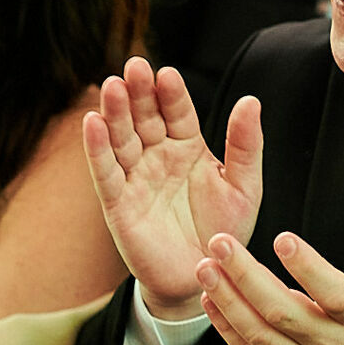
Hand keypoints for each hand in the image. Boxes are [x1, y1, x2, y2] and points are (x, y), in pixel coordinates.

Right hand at [83, 58, 263, 319]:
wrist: (206, 278)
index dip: (172, 93)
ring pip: (122, 138)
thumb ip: (245, 145)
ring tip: (113, 86)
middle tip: (135, 66)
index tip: (168, 74)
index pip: (178, 112)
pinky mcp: (118, 203)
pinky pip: (106, 172)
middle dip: (140, 92)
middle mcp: (159, 156)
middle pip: (146, 117)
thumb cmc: (225, 232)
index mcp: (189, 146)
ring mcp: (136, 177)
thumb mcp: (244, 187)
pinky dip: (97, 148)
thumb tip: (251, 99)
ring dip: (116, 112)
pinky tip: (92, 123)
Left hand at [195, 198, 343, 344]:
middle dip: (246, 277)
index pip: (333, 293)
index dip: (307, 267)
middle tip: (220, 245)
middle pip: (283, 312)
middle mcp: (332, 344)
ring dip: (228, 300)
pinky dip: (226, 327)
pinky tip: (210, 300)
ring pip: (260, 334)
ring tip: (206, 269)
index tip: (282, 239)